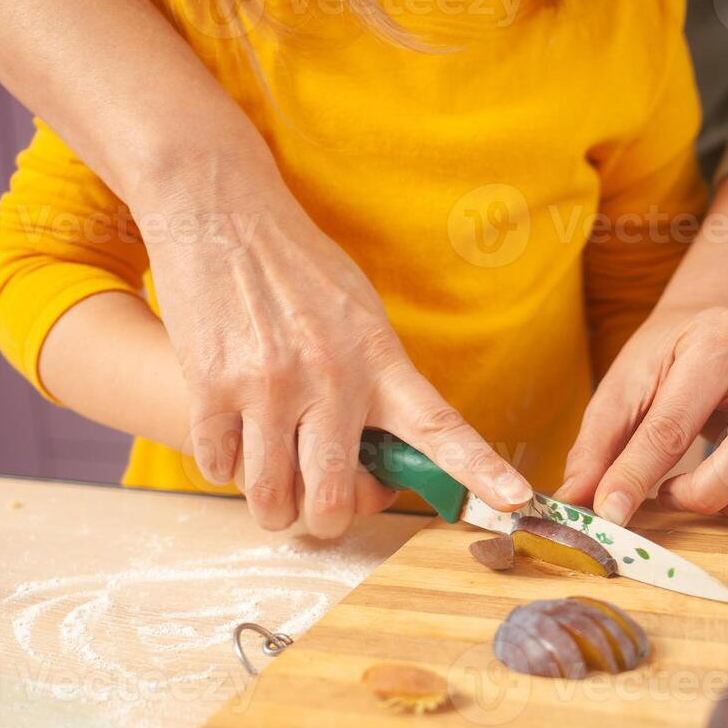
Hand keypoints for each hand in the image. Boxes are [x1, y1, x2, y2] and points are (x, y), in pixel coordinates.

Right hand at [141, 168, 532, 536]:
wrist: (221, 210)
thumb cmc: (299, 269)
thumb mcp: (361, 317)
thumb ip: (378, 385)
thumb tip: (384, 461)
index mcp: (379, 359)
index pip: (440, 427)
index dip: (480, 470)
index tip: (516, 501)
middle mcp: (330, 377)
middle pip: (334, 497)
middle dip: (329, 518)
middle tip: (323, 502)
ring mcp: (268, 385)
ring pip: (273, 497)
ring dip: (274, 506)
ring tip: (274, 483)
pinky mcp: (211, 386)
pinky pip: (220, 468)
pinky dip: (226, 468)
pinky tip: (234, 439)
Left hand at [556, 307, 727, 526]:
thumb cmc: (673, 354)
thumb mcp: (627, 379)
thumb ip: (599, 441)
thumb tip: (574, 501)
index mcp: (721, 340)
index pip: (675, 423)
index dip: (636, 476)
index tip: (609, 514)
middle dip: (707, 493)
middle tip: (672, 498)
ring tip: (712, 496)